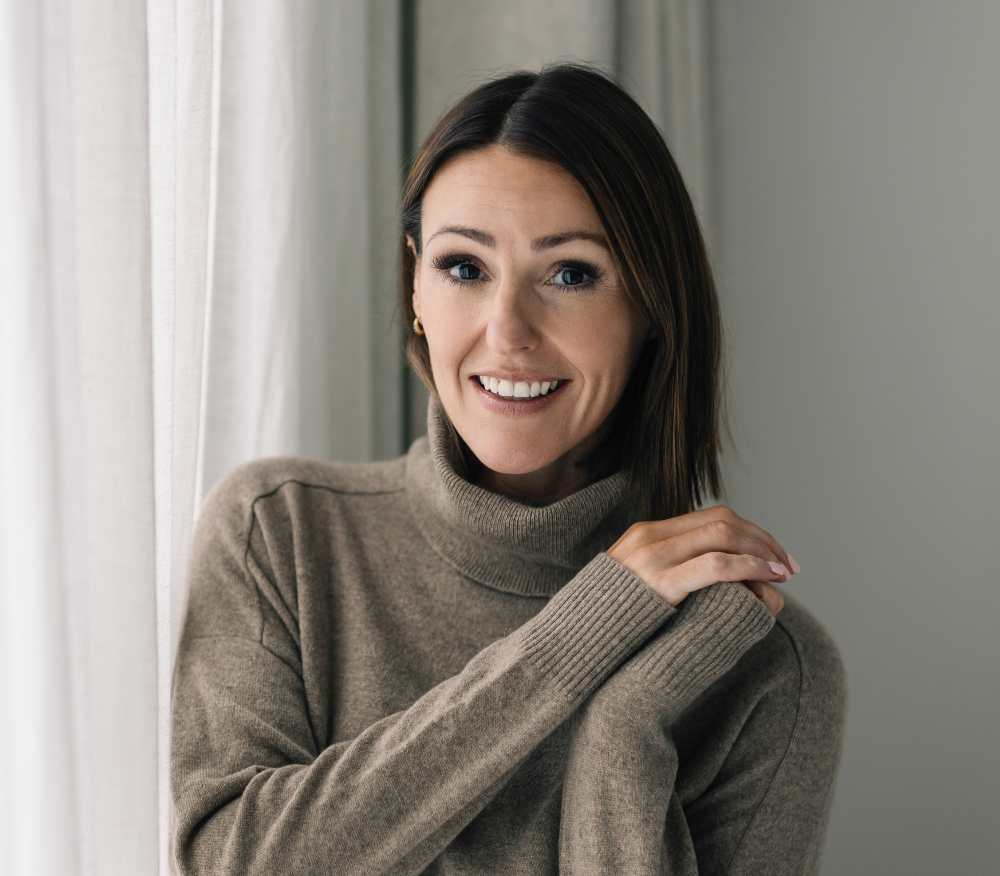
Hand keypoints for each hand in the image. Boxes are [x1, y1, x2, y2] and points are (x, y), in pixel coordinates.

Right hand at [607, 506, 797, 615]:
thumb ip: (664, 569)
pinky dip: (749, 567)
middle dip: (763, 540)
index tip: (773, 553)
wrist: (573, 637)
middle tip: (789, 565)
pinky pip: (716, 565)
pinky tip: (767, 579)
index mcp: (647, 532)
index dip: (751, 531)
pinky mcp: (660, 582)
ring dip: (762, 552)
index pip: (712, 516)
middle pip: (723, 521)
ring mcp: (653, 557)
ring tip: (783, 573)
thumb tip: (704, 572)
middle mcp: (650, 537)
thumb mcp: (633, 581)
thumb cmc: (608, 618)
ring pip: (724, 535)